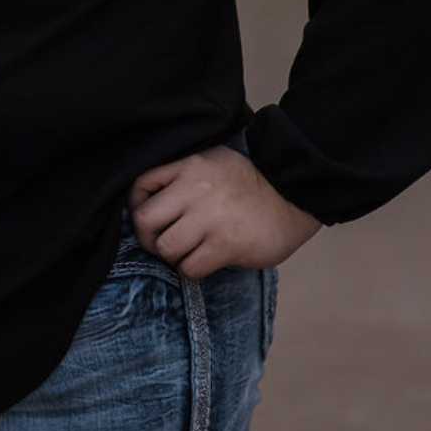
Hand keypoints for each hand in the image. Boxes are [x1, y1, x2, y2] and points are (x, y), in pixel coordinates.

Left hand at [129, 144, 320, 278]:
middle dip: (147, 238)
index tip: (148, 218)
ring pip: (164, 248)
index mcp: (191, 167)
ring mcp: (210, 219)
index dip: (135, 206)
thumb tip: (150, 197)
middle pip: (144, 221)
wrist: (295, 196)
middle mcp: (196, 190)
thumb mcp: (215, 162)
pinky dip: (192, 268)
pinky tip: (206, 260)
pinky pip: (189, 267)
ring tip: (188, 251)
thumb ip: (183, 174)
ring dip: (172, 256)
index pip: (140, 185)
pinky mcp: (225, 245)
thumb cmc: (253, 183)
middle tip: (162, 242)